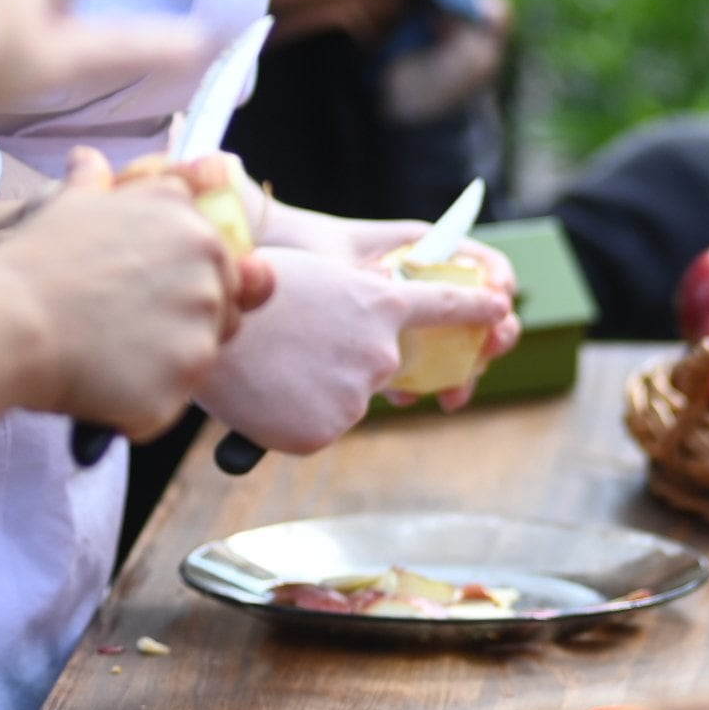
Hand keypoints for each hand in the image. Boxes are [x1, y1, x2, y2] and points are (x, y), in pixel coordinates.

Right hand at [0, 150, 265, 438]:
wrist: (3, 321)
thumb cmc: (32, 262)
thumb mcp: (71, 206)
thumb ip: (96, 182)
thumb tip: (88, 159)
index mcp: (195, 226)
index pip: (226, 263)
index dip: (186, 284)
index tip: (142, 294)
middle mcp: (211, 272)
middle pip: (223, 312)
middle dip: (183, 325)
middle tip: (118, 328)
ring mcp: (200, 329)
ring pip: (198, 360)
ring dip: (160, 366)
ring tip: (102, 355)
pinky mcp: (181, 383)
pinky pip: (168, 404)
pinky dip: (136, 405)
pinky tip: (95, 387)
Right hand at [195, 244, 513, 452]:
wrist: (206, 328)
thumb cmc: (248, 290)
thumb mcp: (319, 279)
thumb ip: (355, 309)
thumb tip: (364, 333)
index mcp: (383, 303)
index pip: (449, 309)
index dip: (478, 311)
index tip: (502, 312)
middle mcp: (382, 351)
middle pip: (378, 368)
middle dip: (343, 363)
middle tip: (296, 350)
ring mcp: (357, 394)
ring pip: (345, 400)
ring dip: (313, 390)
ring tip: (273, 368)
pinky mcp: (326, 430)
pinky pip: (317, 428)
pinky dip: (291, 418)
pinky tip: (266, 395)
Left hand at [257, 198, 522, 376]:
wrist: (271, 268)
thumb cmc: (311, 252)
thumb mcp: (355, 264)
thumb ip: (386, 282)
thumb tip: (422, 313)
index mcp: (431, 252)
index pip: (487, 268)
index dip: (500, 287)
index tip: (498, 307)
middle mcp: (429, 284)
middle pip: (482, 314)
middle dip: (492, 341)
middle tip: (485, 358)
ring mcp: (412, 317)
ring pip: (457, 348)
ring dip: (462, 373)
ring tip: (449, 395)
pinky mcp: (391, 345)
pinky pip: (420, 367)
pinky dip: (421, 384)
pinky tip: (402, 397)